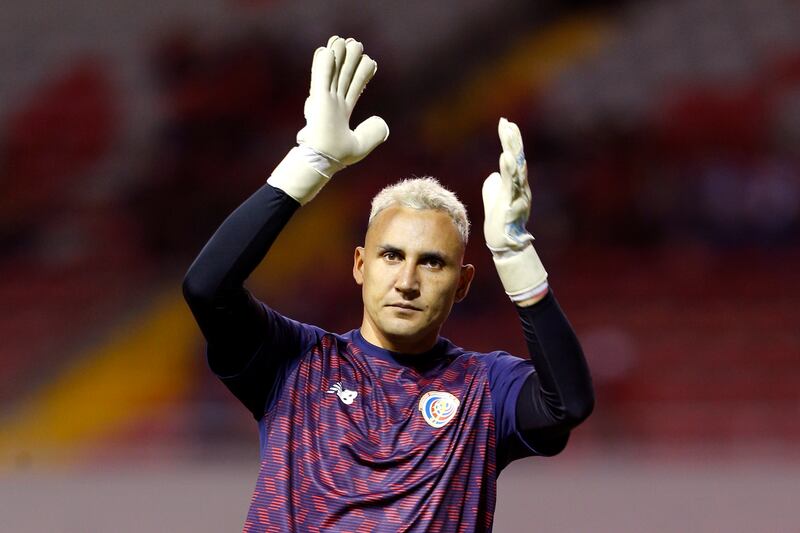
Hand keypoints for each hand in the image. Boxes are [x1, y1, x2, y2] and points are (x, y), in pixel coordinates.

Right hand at [267, 36, 388, 204]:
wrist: (322, 161)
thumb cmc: (337, 156)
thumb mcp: (361, 145)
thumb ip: (373, 133)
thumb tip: (382, 121)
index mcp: (341, 113)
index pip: (353, 88)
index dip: (361, 74)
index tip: (370, 62)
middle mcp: (332, 104)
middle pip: (343, 76)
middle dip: (349, 60)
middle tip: (356, 44)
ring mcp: (323, 100)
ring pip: (332, 72)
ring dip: (337, 56)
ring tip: (342, 39)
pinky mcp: (317, 100)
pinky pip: (321, 78)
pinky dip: (323, 64)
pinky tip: (327, 50)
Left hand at [482, 117, 533, 252]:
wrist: (505, 243)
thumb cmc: (499, 221)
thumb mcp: (494, 199)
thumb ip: (495, 185)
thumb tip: (494, 176)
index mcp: (516, 183)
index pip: (514, 156)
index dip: (510, 140)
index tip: (505, 122)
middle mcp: (520, 187)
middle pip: (519, 159)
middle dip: (513, 141)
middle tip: (507, 124)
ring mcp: (518, 196)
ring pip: (517, 172)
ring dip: (512, 154)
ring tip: (507, 140)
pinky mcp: (511, 205)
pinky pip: (511, 186)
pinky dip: (509, 171)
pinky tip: (505, 158)